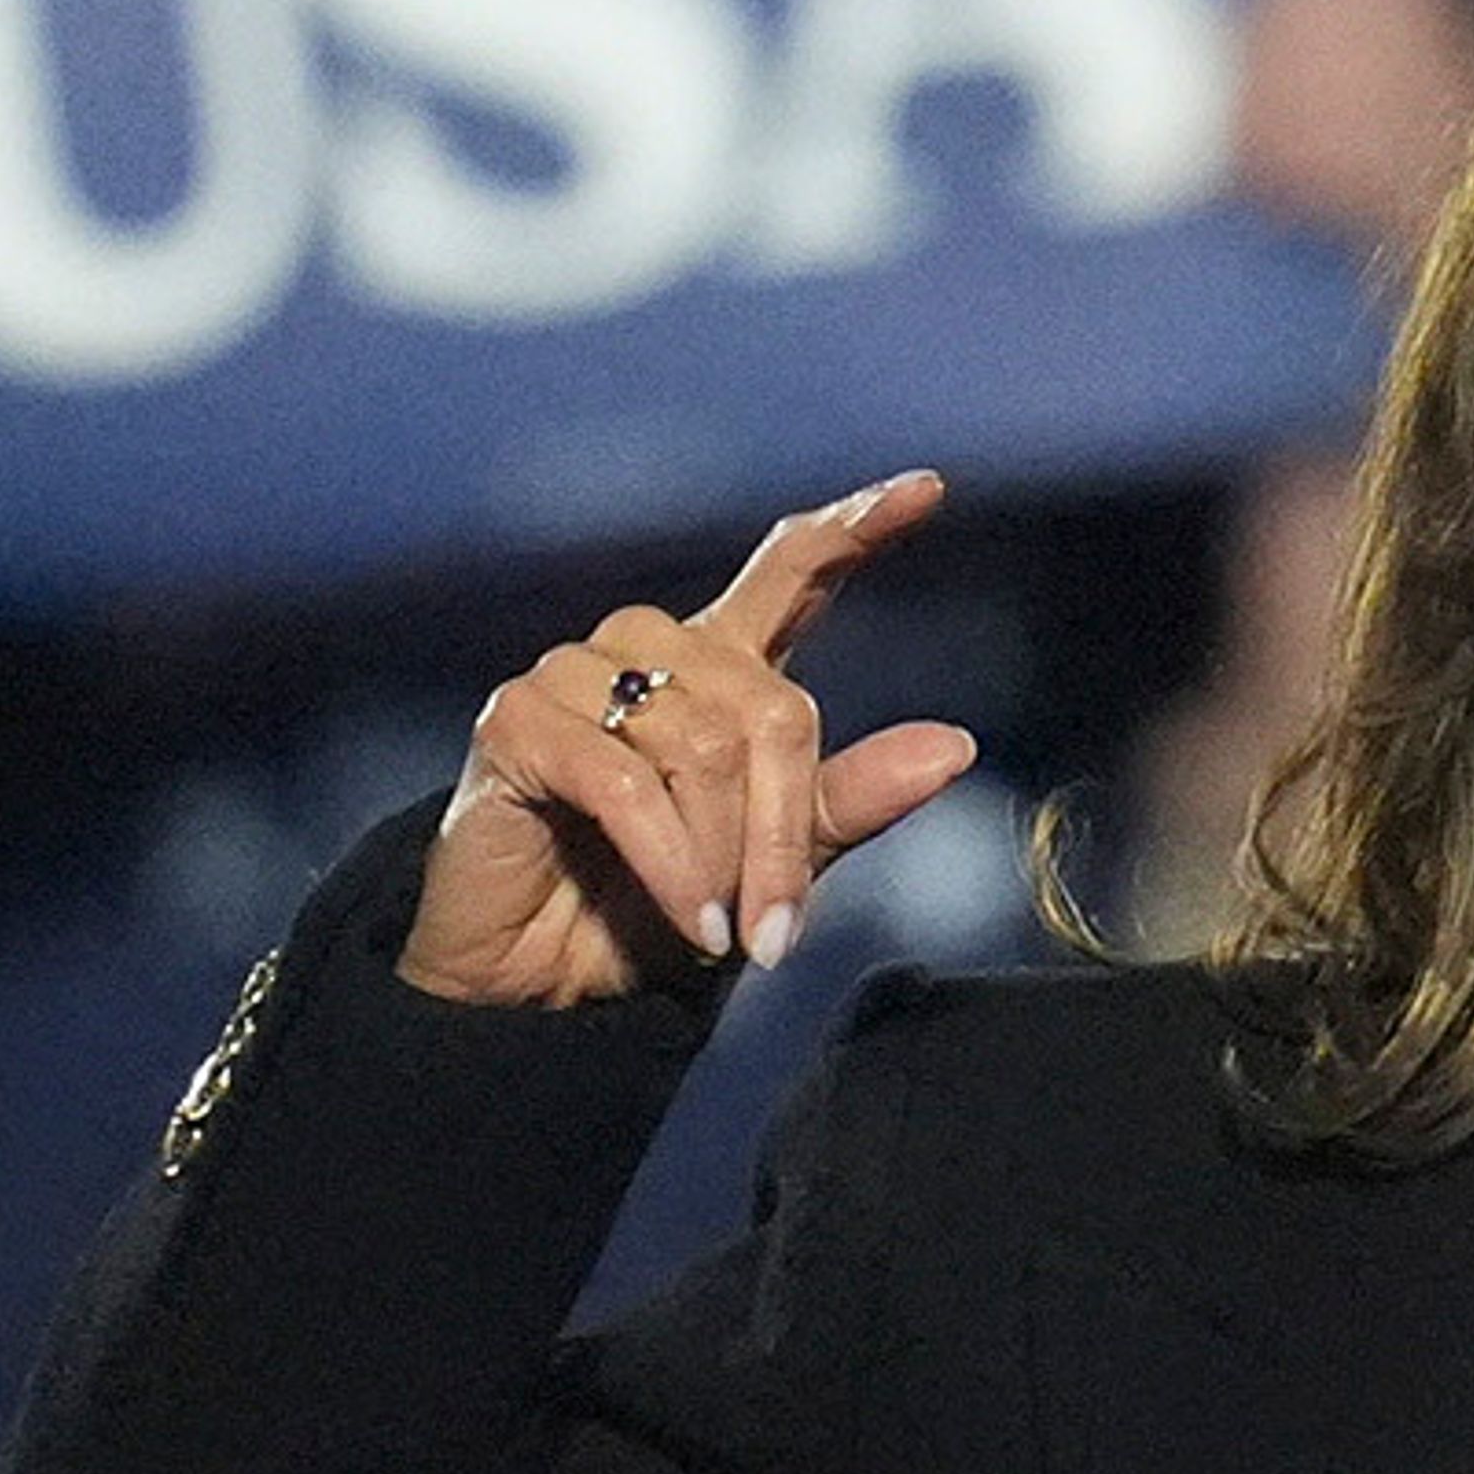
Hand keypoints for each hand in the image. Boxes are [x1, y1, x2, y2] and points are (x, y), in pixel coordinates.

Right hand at [399, 470, 980, 1008]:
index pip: (791, 571)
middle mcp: (649, 651)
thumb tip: (956, 747)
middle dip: (783, 835)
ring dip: (724, 858)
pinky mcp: (517, 720)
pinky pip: (628, 785)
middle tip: (776, 930)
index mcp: (718, 668)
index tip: (928, 488)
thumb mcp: (771, 865)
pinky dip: (673, 865)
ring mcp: (576, 675)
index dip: (854, 528)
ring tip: (719, 929)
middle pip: (772, 709)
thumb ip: (851, 800)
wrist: (535, 984)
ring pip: (705, 747)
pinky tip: (690, 920)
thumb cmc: (650, 913)